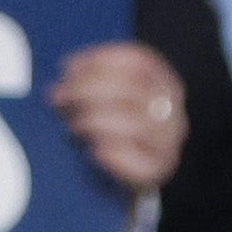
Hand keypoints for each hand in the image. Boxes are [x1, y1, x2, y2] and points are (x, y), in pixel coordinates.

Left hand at [48, 40, 185, 190]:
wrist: (136, 169)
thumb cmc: (118, 124)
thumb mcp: (112, 95)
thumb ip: (95, 79)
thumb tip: (66, 72)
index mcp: (164, 82)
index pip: (139, 61)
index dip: (99, 61)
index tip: (68, 68)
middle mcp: (171, 109)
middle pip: (132, 90)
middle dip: (87, 89)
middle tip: (59, 97)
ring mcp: (168, 142)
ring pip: (134, 125)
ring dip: (94, 122)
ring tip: (73, 125)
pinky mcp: (158, 171)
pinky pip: (135, 162)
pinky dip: (111, 153)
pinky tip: (93, 151)